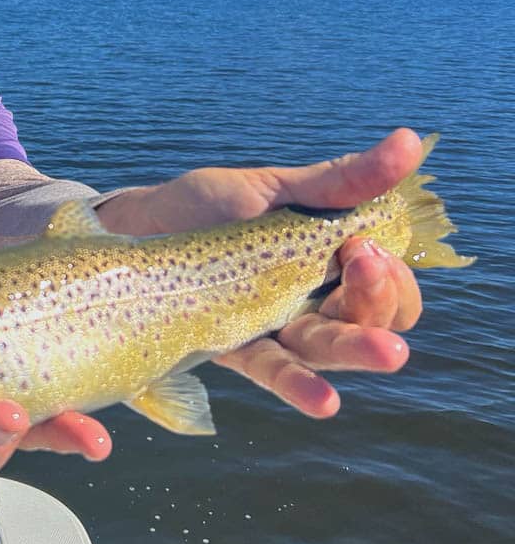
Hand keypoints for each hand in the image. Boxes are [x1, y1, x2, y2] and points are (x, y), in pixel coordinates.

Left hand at [99, 127, 424, 417]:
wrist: (132, 228)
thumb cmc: (203, 207)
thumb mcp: (272, 189)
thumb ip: (338, 181)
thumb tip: (412, 141)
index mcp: (325, 262)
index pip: (386, 284)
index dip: (391, 273)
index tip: (366, 245)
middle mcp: (308, 301)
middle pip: (368, 319)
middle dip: (379, 300)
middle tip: (363, 267)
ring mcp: (273, 329)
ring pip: (328, 349)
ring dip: (359, 349)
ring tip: (389, 353)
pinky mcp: (234, 349)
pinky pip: (273, 373)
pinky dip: (300, 386)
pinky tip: (325, 402)